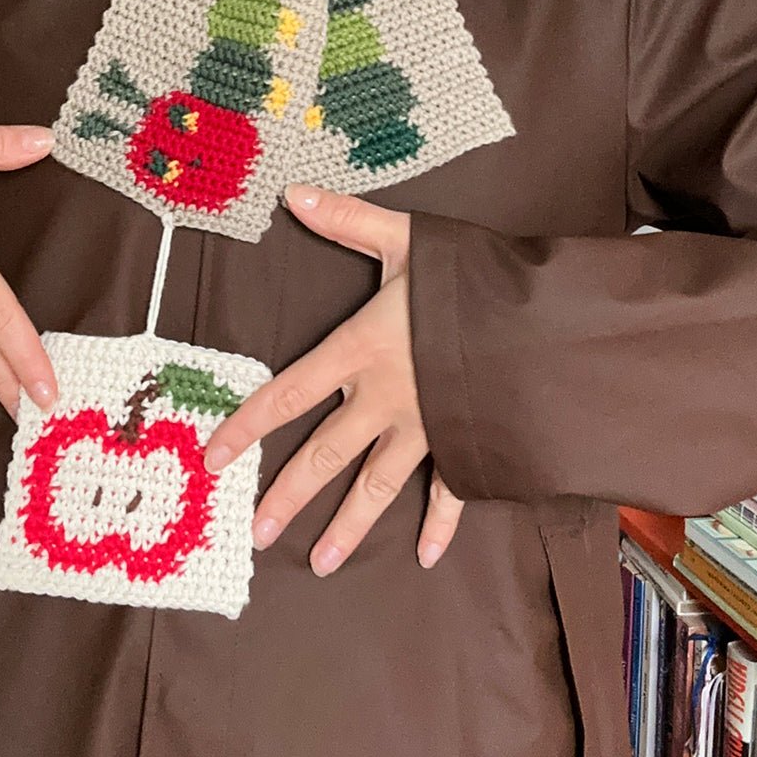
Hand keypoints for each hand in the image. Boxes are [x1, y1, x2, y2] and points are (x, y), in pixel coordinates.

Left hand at [203, 184, 463, 574]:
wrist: (543, 323)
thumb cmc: (469, 279)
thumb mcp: (404, 240)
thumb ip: (346, 220)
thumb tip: (292, 193)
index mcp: (360, 350)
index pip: (287, 393)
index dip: (247, 425)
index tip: (214, 458)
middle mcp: (384, 398)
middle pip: (324, 453)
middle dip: (288, 494)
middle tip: (256, 533)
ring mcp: (425, 428)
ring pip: (376, 485)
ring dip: (348, 527)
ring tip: (320, 564)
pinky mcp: (464, 442)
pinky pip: (449, 491)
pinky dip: (440, 524)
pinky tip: (427, 557)